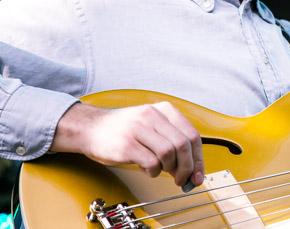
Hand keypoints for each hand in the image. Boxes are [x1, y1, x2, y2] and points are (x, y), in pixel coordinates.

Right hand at [52, 101, 203, 187]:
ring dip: (169, 169)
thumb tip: (191, 167)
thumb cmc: (123, 129)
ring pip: (169, 153)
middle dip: (187, 167)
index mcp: (164, 109)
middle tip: (182, 179)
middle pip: (183, 144)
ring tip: (161, 171)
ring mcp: (139, 129)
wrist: (90, 127)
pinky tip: (147, 169)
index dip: (198, 158)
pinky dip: (153, 172)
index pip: (192, 134)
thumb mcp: (151, 124)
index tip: (198, 173)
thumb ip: (171, 140)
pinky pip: (151, 163)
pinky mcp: (126, 144)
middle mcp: (152, 115)